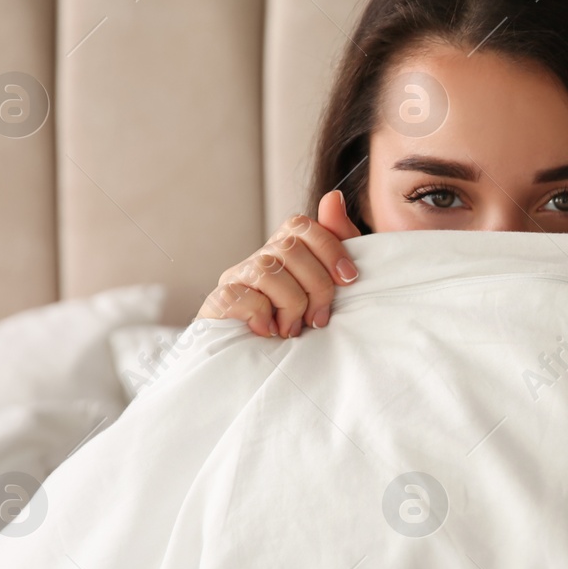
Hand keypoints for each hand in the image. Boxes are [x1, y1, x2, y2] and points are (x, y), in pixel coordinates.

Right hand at [197, 191, 358, 337]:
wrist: (257, 371)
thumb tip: (333, 197)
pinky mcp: (217, 303)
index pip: (302, 226)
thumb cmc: (300, 326)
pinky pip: (241, 296)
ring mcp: (236, 278)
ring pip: (268, 270)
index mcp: (284, 252)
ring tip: (293, 330)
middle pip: (290, 248)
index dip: (330, 248)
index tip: (349, 280)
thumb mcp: (329, 288)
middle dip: (316, 286)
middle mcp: (258, 259)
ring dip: (291, 306)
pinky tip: (267, 332)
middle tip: (319, 319)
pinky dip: (262, 316)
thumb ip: (336, 244)